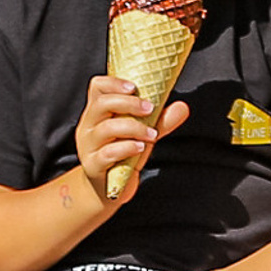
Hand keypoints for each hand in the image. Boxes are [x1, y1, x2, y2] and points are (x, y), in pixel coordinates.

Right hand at [74, 73, 189, 199]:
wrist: (109, 188)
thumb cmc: (124, 155)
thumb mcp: (143, 134)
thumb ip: (161, 121)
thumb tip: (182, 107)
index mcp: (98, 112)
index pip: (98, 87)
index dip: (114, 82)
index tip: (134, 86)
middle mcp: (89, 125)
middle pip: (102, 104)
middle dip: (129, 103)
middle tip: (150, 108)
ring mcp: (88, 145)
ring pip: (106, 128)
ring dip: (134, 127)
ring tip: (152, 134)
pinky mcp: (93, 165)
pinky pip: (107, 153)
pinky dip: (126, 148)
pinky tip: (140, 148)